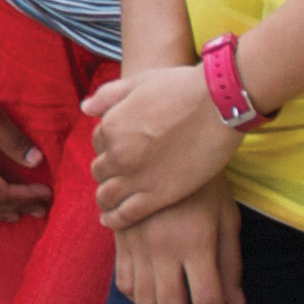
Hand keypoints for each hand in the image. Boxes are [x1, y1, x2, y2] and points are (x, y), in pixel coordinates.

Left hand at [86, 63, 240, 229]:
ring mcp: (137, 177)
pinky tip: (111, 221)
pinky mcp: (158, 196)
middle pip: (100, 170)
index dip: (108, 146)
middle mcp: (118, 154)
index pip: (97, 142)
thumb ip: (108, 95)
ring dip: (106, 198)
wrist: (218, 105)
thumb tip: (85, 107)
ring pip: (107, 195)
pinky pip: (125, 215)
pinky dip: (114, 220)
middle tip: (122, 174)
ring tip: (110, 202)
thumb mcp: (138, 82)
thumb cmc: (181, 88)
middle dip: (108, 171)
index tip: (120, 149)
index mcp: (111, 126)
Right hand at [112, 179, 244, 303]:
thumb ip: (231, 262)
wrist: (159, 146)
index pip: (208, 301)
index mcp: (195, 241)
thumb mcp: (228, 215)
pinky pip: (125, 283)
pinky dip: (140, 303)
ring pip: (145, 302)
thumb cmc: (205, 180)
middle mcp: (163, 248)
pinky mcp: (122, 240)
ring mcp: (137, 244)